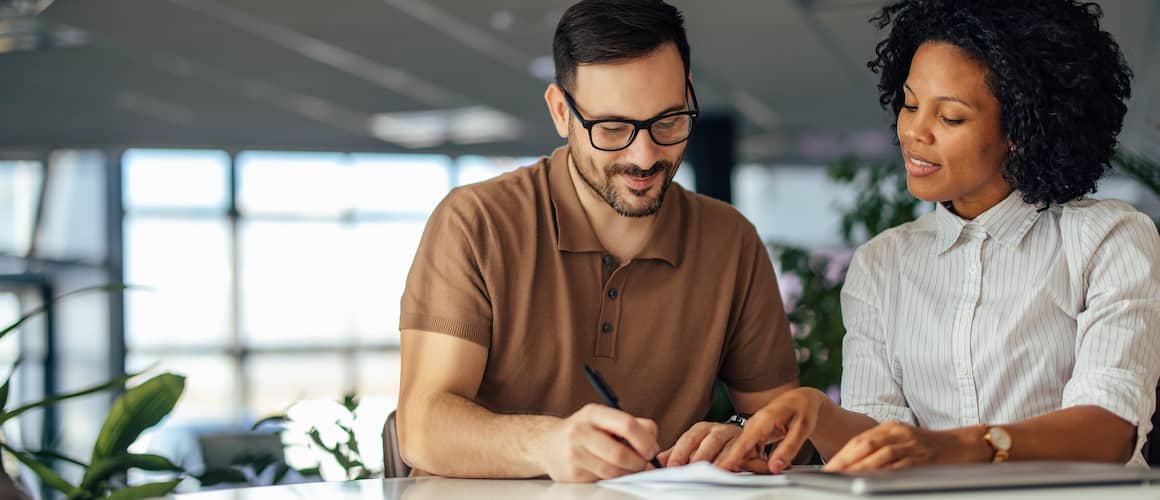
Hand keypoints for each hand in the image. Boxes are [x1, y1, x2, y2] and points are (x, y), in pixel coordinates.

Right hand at [535, 403, 659, 481]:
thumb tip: (654, 443)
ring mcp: (573, 454)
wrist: (548, 444)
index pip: (627, 425)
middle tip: (643, 464)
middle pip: (620, 453)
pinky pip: (602, 480)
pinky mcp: (571, 474)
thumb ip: (633, 425)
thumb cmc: (585, 431)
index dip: (645, 441)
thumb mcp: (605, 419)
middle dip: (638, 462)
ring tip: (629, 468)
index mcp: (593, 413)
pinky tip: (612, 471)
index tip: (652, 450)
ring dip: (628, 473)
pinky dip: (614, 479)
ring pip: (613, 471)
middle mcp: (580, 431)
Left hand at [658, 422, 741, 466]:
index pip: (688, 440)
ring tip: (714, 471)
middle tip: (692, 469)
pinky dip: (740, 461)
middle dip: (700, 457)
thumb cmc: (713, 447)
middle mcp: (718, 430)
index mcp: (701, 430)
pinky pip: (745, 453)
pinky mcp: (750, 447)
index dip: (679, 454)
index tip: (672, 467)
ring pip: (728, 448)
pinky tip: (735, 469)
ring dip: (721, 460)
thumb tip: (654, 464)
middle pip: (708, 442)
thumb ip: (675, 455)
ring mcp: (735, 438)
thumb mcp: (692, 448)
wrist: (743, 443)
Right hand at [715, 387, 823, 473]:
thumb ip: (788, 449)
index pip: (743, 442)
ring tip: (783, 463)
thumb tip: (775, 468)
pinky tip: (774, 461)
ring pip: (745, 454)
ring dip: (759, 465)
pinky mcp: (753, 435)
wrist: (800, 398)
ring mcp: (751, 430)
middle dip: (754, 467)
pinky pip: (749, 452)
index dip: (731, 457)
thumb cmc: (803, 409)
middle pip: (741, 452)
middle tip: (777, 470)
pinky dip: (759, 461)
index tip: (721, 468)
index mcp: (763, 419)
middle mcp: (752, 424)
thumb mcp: (802, 429)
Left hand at [824, 422, 983, 471]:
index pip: (860, 440)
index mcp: (891, 428)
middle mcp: (899, 432)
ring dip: (860, 467)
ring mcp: (911, 444)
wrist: (963, 445)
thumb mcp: (903, 441)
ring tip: (845, 478)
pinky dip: (884, 473)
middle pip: (865, 445)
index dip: (842, 454)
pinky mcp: (923, 457)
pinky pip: (900, 466)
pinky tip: (872, 480)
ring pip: (880, 455)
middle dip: (845, 460)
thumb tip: (856, 465)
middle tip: (830, 474)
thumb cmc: (930, 447)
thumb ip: (882, 450)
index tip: (829, 467)